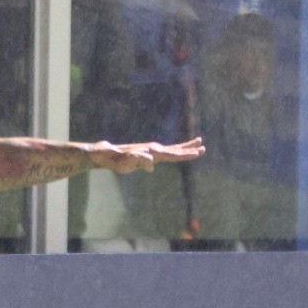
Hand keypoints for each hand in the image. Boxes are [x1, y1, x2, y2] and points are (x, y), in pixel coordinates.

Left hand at [86, 137, 205, 174]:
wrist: (105, 153)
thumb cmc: (114, 159)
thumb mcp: (125, 162)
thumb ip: (137, 161)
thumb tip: (150, 165)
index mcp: (151, 152)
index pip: (172, 154)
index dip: (185, 154)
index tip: (198, 152)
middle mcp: (152, 149)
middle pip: (175, 149)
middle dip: (189, 149)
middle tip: (203, 147)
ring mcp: (150, 150)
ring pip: (171, 149)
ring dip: (185, 147)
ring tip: (198, 143)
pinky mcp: (146, 153)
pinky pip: (163, 152)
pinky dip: (173, 151)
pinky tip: (176, 151)